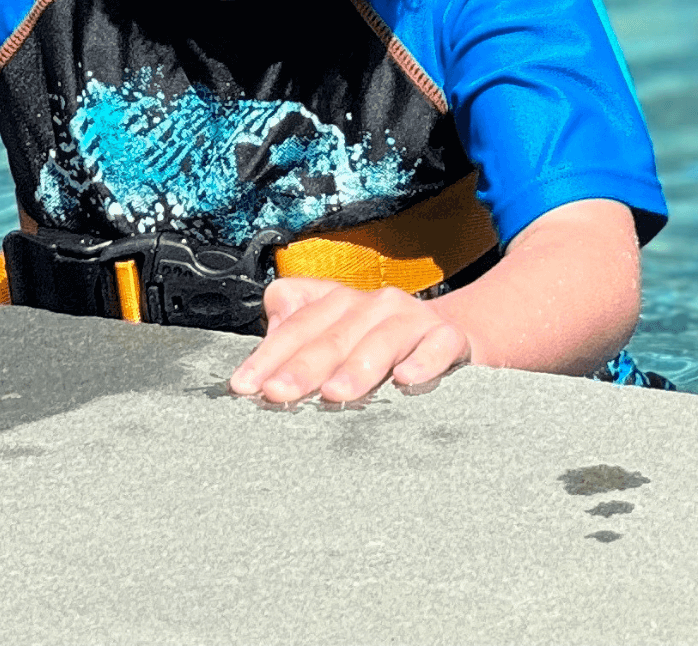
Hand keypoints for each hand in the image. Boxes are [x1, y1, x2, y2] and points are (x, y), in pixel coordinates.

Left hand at [227, 277, 471, 404]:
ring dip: (358, 366)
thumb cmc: (382, 342)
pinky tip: (408, 380)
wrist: (453, 336)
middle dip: (303, 366)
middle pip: (332, 335)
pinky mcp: (450, 337)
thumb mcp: (336, 330)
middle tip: (278, 393)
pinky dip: (424, 360)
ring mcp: (413, 319)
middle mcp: (374, 305)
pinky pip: (438, 345)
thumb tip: (268, 334)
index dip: (269, 354)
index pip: (297, 326)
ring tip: (335, 394)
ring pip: (382, 339)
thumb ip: (296, 327)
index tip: (244, 385)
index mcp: (340, 303)